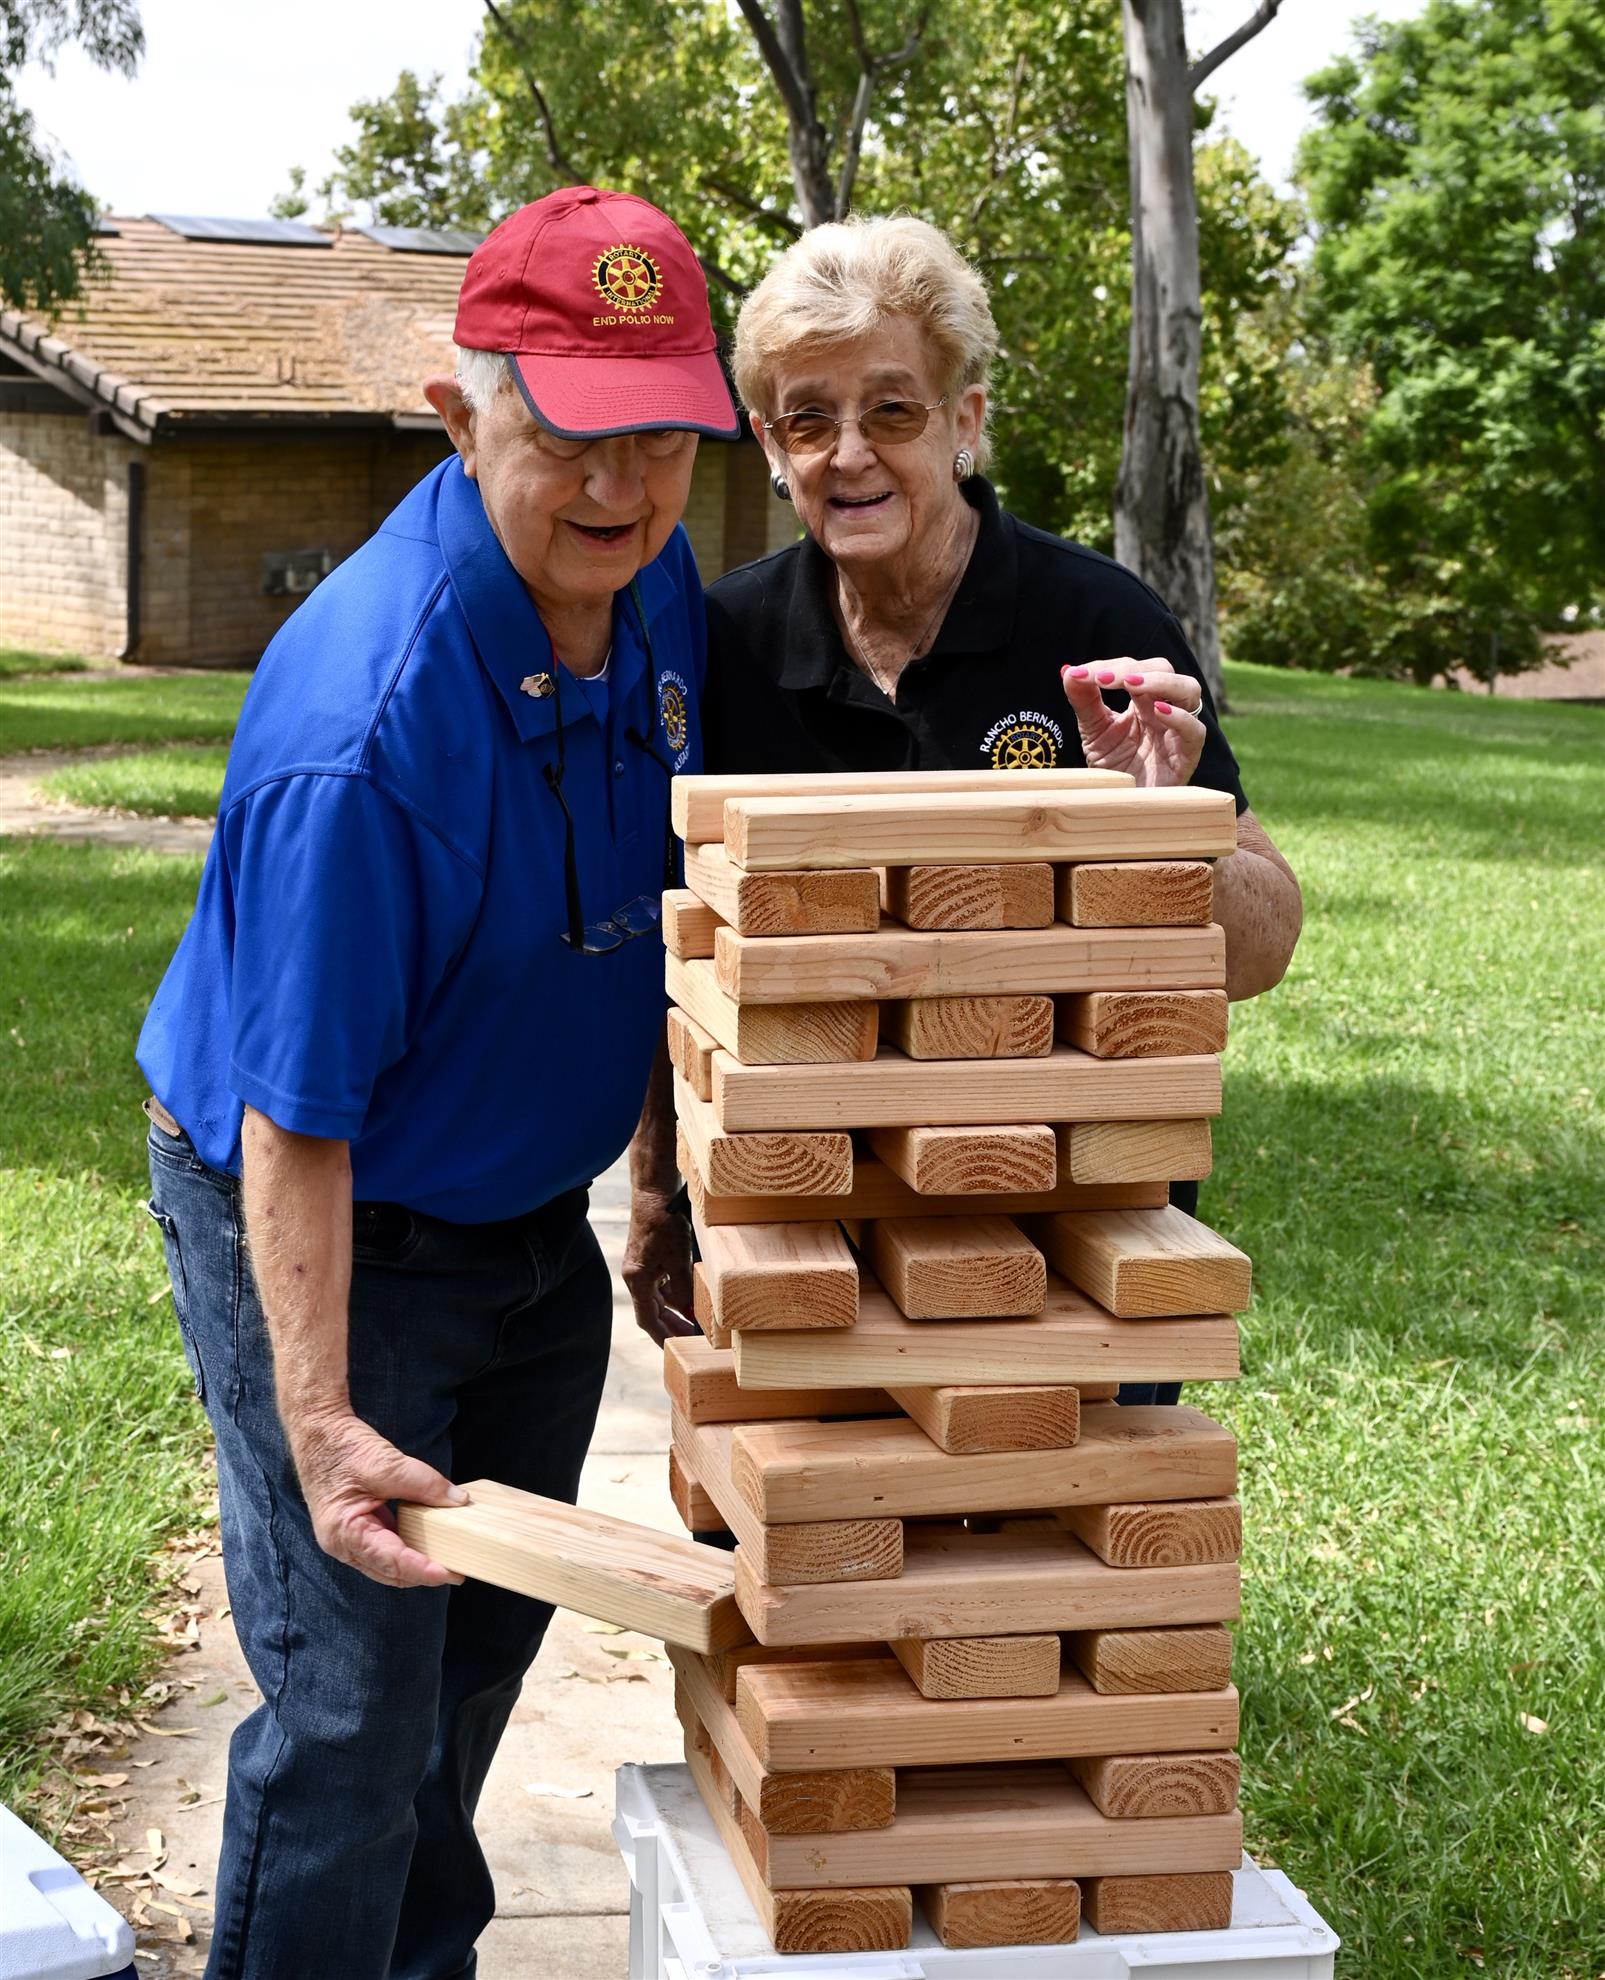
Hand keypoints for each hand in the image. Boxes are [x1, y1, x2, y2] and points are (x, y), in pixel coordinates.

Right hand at [285, 1404, 467, 1588]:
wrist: (318, 1432)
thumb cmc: (342, 1448)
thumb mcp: (386, 1463)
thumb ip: (424, 1484)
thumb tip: (457, 1500)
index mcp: (345, 1533)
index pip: (391, 1561)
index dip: (423, 1570)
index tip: (450, 1574)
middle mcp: (342, 1544)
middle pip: (389, 1571)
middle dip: (422, 1574)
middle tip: (456, 1571)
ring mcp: (345, 1539)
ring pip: (385, 1565)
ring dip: (413, 1565)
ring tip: (445, 1561)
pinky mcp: (353, 1529)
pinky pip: (382, 1549)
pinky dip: (404, 1550)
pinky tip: (425, 1544)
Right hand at [623, 1191, 696, 1347]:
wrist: (654, 1192)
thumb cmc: (663, 1223)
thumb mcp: (679, 1259)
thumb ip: (684, 1288)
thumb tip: (690, 1312)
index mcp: (637, 1280)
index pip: (648, 1319)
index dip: (661, 1336)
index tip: (674, 1349)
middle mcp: (635, 1276)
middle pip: (652, 1310)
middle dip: (671, 1325)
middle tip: (690, 1338)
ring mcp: (641, 1266)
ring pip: (658, 1296)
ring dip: (674, 1308)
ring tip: (694, 1319)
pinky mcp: (648, 1257)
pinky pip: (660, 1282)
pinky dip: (674, 1291)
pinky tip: (689, 1294)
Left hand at [1060, 660, 1206, 787]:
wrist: (1122, 809)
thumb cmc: (1114, 769)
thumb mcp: (1093, 732)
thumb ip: (1084, 701)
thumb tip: (1068, 671)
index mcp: (1143, 701)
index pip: (1134, 669)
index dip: (1109, 666)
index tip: (1080, 673)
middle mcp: (1164, 710)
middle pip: (1164, 670)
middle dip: (1134, 669)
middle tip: (1105, 677)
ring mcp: (1177, 731)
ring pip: (1188, 690)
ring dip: (1160, 681)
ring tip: (1131, 683)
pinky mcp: (1186, 757)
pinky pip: (1195, 731)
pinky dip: (1180, 718)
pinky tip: (1157, 712)